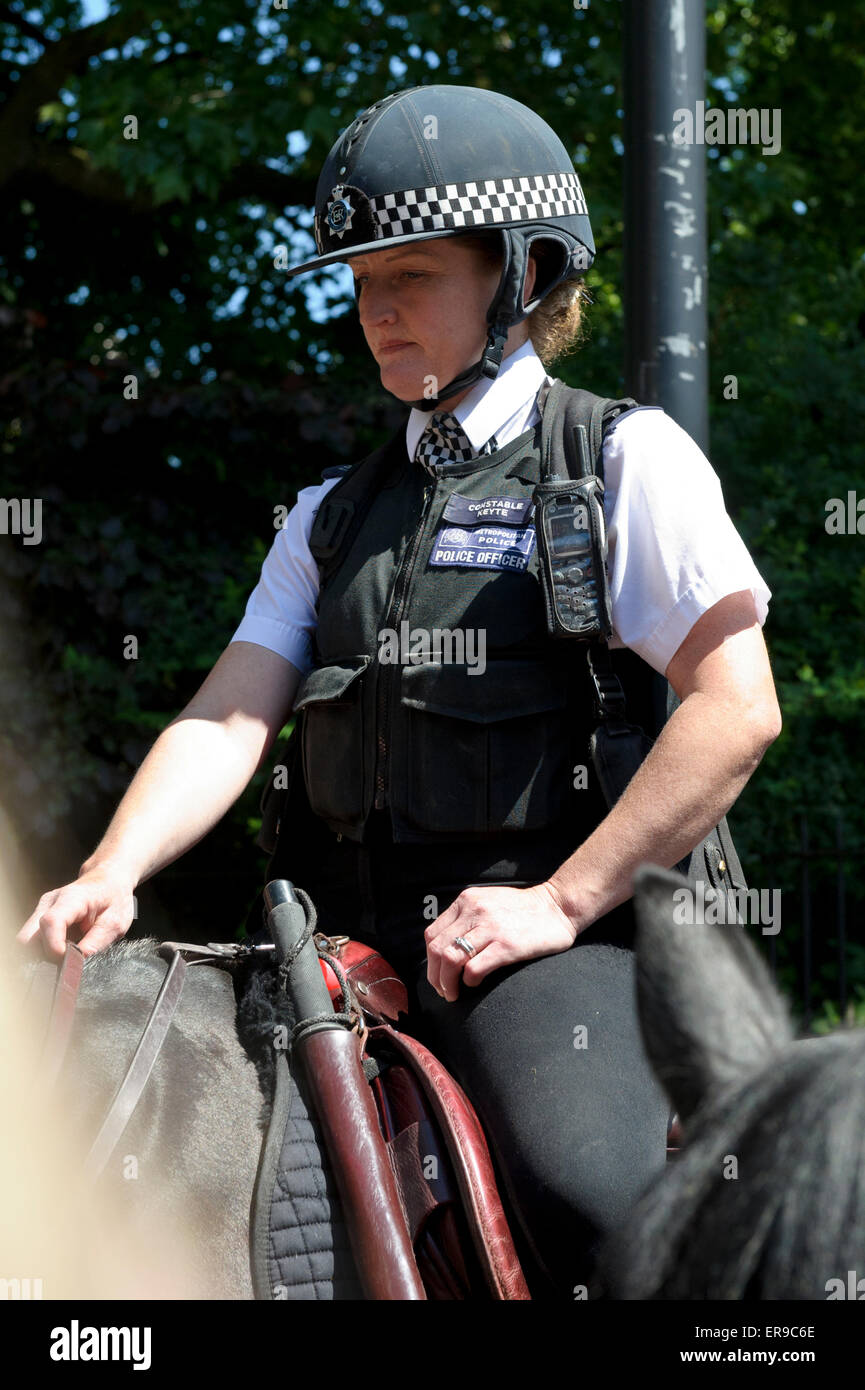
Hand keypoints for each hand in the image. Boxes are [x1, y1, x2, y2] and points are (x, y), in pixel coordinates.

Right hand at [16, 865, 137, 963]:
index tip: (67, 960)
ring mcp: (42, 909)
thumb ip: (97, 941)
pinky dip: (46, 950)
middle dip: (45, 955)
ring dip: (45, 954)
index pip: (51, 922)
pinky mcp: (41, 917)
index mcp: (72, 898)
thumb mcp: (116, 922)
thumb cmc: (114, 898)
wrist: (109, 880)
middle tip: (67, 962)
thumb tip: (78, 960)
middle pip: (29, 936)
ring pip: (28, 941)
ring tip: (68, 954)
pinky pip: (34, 940)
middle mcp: (51, 902)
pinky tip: (64, 949)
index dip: (54, 946)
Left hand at [424, 882, 576, 1000]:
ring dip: (447, 983)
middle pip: (437, 950)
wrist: (559, 906)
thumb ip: (467, 917)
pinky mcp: (507, 945)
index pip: (432, 935)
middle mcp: (474, 911)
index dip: (431, 961)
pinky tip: (475, 984)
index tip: (438, 975)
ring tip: (453, 994)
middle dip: (435, 977)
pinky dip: (468, 980)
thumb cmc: (524, 910)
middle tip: (443, 991)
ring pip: (450, 959)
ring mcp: (490, 927)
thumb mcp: (488, 902)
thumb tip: (446, 947)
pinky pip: (474, 968)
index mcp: (466, 901)